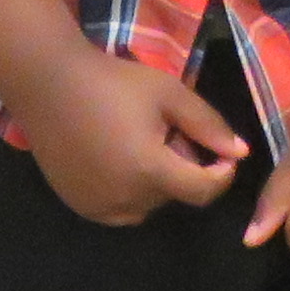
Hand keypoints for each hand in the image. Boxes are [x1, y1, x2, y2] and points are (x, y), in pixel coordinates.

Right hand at [17, 43, 246, 228]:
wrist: (48, 83)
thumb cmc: (113, 82)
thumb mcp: (168, 93)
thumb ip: (208, 124)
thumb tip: (241, 153)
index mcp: (151, 172)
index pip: (203, 191)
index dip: (221, 175)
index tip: (224, 155)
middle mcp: (127, 200)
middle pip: (174, 194)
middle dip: (182, 168)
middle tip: (166, 132)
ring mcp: (99, 208)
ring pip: (148, 204)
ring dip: (155, 182)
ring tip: (139, 142)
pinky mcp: (80, 207)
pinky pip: (120, 208)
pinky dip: (128, 190)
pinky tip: (115, 155)